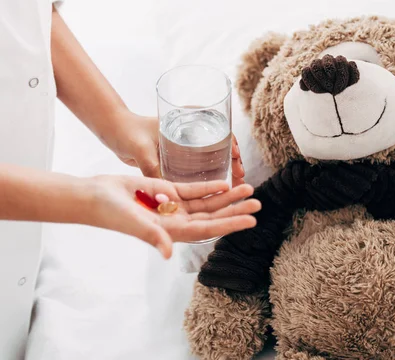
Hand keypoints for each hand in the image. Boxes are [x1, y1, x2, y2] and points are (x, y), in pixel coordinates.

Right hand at [86, 175, 260, 258]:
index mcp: (173, 232)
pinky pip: (194, 191)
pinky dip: (209, 187)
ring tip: (248, 189)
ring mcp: (173, 207)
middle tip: (258, 203)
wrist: (96, 196)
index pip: (209, 228)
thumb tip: (169, 252)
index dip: (231, 224)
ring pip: (207, 203)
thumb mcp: (134, 223)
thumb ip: (153, 236)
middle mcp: (177, 221)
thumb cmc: (111, 213)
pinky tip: (224, 183)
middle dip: (236, 209)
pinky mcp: (167, 191)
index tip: (251, 221)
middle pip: (214, 216)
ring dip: (227, 197)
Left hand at [109, 113, 245, 185]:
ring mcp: (186, 145)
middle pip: (221, 145)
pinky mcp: (179, 157)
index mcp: (188, 120)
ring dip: (226, 169)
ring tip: (237, 184)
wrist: (113, 132)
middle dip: (234, 160)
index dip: (231, 142)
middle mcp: (191, 131)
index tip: (234, 155)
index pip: (219, 128)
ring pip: (214, 157)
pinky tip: (218, 190)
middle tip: (241, 176)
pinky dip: (211, 176)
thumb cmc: (126, 132)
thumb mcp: (140, 148)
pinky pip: (200, 167)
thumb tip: (162, 188)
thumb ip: (149, 167)